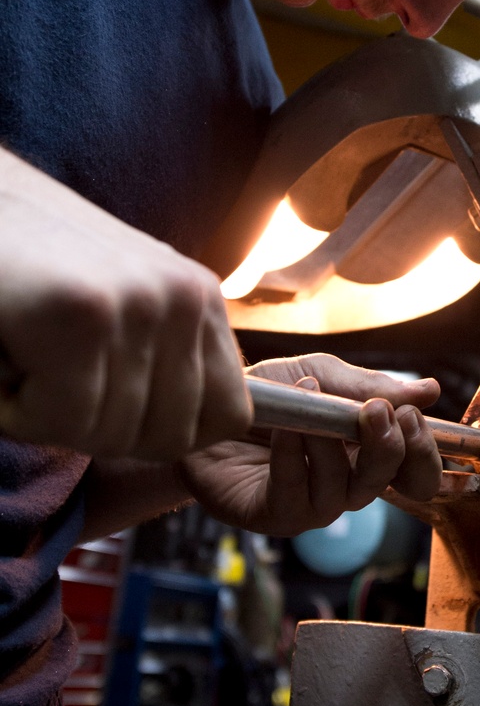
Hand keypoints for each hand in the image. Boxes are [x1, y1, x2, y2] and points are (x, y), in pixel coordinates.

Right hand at [0, 148, 249, 458]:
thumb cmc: (32, 265)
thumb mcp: (121, 306)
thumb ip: (163, 360)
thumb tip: (187, 434)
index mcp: (201, 298)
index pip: (230, 415)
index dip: (166, 435)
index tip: (111, 409)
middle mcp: (184, 298)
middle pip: (168, 439)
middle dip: (99, 429)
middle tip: (54, 375)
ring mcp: (139, 303)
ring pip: (108, 435)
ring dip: (49, 415)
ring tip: (29, 353)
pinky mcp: (83, 314)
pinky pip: (59, 420)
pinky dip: (14, 410)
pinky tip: (7, 356)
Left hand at [178, 354, 442, 536]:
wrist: (204, 408)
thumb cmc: (269, 397)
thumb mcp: (321, 375)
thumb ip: (368, 386)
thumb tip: (430, 389)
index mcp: (366, 453)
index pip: (415, 470)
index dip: (424, 452)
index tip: (412, 415)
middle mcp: (346, 484)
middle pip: (390, 484)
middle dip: (390, 449)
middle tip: (376, 413)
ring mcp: (311, 505)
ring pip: (344, 490)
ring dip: (330, 441)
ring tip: (310, 396)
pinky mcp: (274, 515)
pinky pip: (296, 490)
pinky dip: (293, 452)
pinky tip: (286, 424)